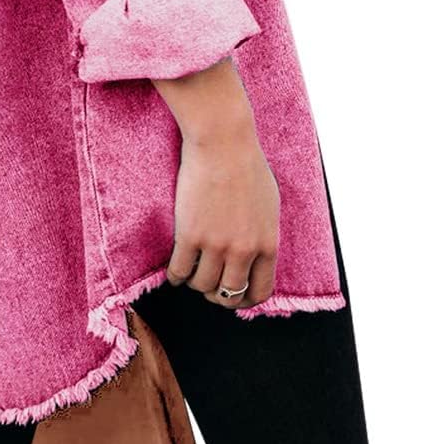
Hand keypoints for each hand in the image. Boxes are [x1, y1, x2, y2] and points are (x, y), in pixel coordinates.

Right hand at [151, 57, 278, 308]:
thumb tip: (256, 256)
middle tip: (208, 286)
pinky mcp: (190, 235)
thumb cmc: (247, 166)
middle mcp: (244, 251)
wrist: (223, 143)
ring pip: (203, 286)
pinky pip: (179, 271)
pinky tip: (174, 269)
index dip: (245, 300)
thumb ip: (263, 235)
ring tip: (190, 273)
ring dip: (195, 283)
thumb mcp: (269, 206)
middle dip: (218, 295)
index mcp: (268, 244)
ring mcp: (216, 245)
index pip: (260, 291)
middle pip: (229, 294)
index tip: (234, 294)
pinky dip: (175, 276)